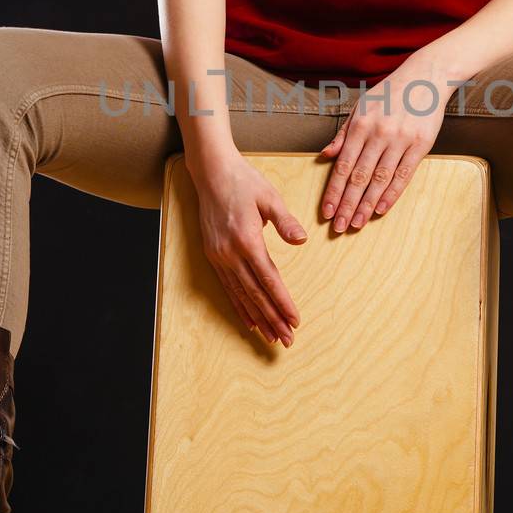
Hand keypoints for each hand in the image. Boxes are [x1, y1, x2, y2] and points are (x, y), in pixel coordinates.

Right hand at [192, 152, 305, 344]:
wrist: (212, 172)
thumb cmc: (244, 181)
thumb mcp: (270, 197)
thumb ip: (285, 222)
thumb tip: (301, 241)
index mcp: (247, 239)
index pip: (269, 279)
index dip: (282, 302)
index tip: (294, 320)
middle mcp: (230, 253)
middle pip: (254, 294)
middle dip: (272, 319)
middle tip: (287, 340)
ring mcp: (218, 255)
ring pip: (240, 295)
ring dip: (256, 318)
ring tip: (271, 337)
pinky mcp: (212, 254)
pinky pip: (227, 287)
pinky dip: (238, 306)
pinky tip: (248, 321)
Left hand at [318, 64, 448, 231]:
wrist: (425, 78)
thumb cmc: (389, 93)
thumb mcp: (360, 107)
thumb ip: (343, 133)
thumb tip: (325, 155)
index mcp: (361, 125)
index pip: (343, 165)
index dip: (334, 191)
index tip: (326, 212)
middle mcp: (379, 134)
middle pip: (359, 177)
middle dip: (347, 205)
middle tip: (339, 227)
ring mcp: (401, 140)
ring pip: (380, 179)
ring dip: (367, 205)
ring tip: (357, 223)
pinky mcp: (420, 145)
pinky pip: (404, 174)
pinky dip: (392, 194)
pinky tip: (381, 209)